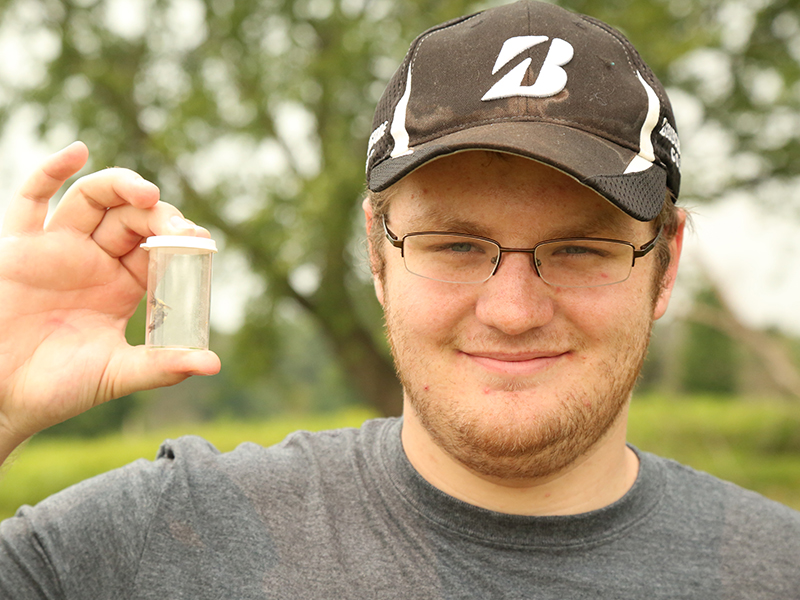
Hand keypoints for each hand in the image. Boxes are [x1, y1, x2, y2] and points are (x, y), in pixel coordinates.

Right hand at [0, 142, 220, 457]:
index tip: (199, 240)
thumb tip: (213, 364)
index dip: (178, 239)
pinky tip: (77, 151)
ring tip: (147, 194)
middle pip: (131, 218)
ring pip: (91, 200)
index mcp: (123, 286)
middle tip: (177, 225)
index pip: (158, 248)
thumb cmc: (59, 389)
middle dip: (157, 215)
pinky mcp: (18, 246)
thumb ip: (162, 366)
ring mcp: (56, 249)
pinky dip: (50, 171)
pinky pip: (29, 199)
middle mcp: (94, 261)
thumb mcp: (117, 374)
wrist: (3, 399)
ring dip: (120, 186)